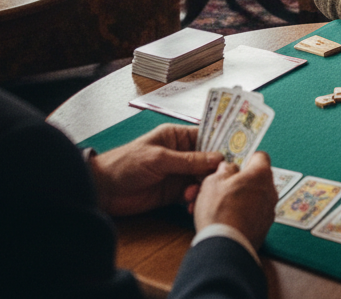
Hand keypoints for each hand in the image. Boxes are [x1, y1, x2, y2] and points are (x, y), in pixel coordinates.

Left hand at [91, 123, 223, 216]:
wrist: (103, 190)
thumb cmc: (126, 164)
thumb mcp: (159, 159)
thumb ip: (188, 160)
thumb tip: (217, 157)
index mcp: (177, 136)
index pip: (206, 135)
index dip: (222, 142)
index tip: (237, 150)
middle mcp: (181, 153)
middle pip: (208, 159)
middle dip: (214, 170)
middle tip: (219, 179)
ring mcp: (178, 173)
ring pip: (202, 178)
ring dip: (203, 186)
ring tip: (194, 194)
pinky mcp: (173, 192)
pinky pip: (191, 194)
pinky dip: (194, 199)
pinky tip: (189, 205)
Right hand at [193, 151, 277, 251]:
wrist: (225, 248)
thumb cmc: (220, 212)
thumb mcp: (213, 182)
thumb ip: (223, 170)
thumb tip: (228, 168)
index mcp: (261, 174)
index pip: (260, 156)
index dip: (245, 158)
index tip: (234, 164)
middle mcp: (270, 191)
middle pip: (254, 179)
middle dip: (236, 182)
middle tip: (218, 188)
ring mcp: (268, 211)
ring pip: (250, 198)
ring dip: (235, 200)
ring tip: (212, 207)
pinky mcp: (264, 229)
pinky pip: (251, 215)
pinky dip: (239, 215)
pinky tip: (221, 220)